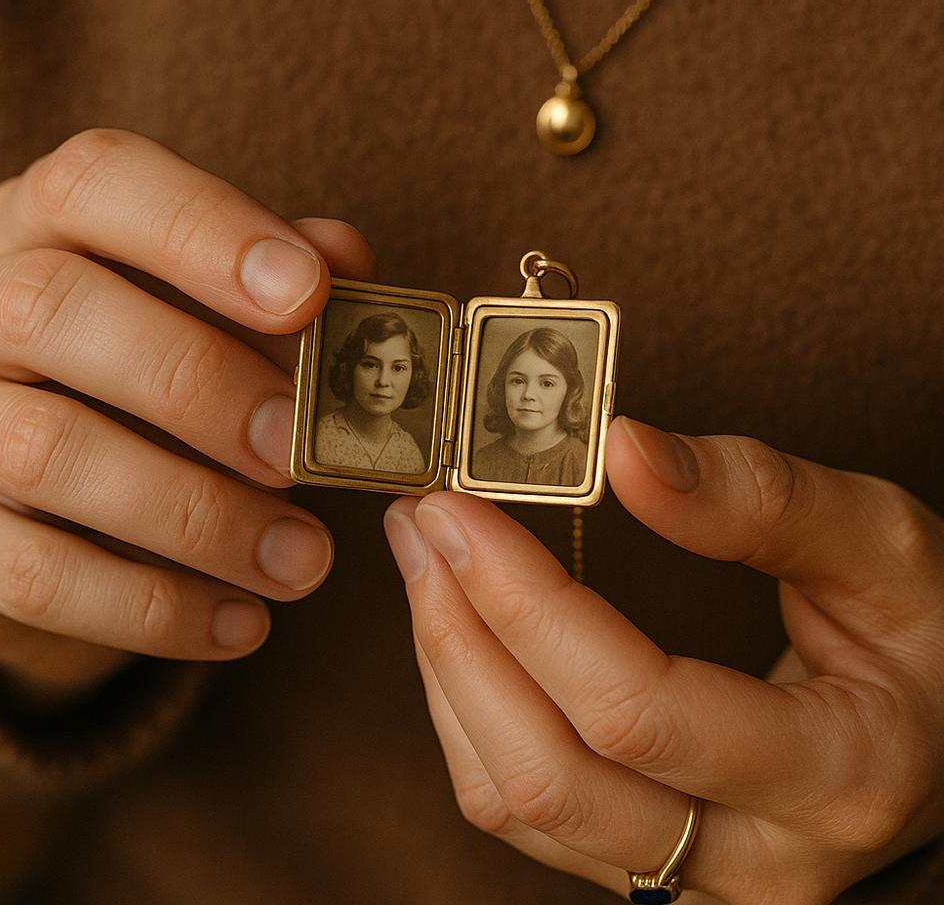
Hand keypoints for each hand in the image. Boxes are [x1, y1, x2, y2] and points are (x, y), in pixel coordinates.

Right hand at [0, 129, 373, 704]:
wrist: (37, 472)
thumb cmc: (153, 361)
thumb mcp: (211, 306)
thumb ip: (282, 282)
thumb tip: (348, 261)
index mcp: (50, 224)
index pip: (100, 184)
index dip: (204, 231)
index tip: (308, 294)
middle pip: (56, 313)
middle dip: (198, 383)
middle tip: (299, 447)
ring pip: (45, 454)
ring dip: (195, 515)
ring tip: (304, 561)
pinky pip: (34, 575)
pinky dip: (152, 608)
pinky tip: (243, 623)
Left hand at [384, 416, 943, 903]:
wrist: (936, 726)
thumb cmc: (921, 634)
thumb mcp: (881, 545)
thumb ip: (761, 496)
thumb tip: (622, 451)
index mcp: (834, 776)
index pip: (637, 710)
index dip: (528, 606)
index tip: (460, 510)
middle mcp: (754, 860)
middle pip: (551, 775)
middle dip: (459, 638)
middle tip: (421, 525)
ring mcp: (692, 878)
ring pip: (517, 802)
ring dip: (448, 672)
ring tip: (424, 562)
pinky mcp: (646, 861)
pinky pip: (521, 807)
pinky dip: (468, 715)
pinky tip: (462, 632)